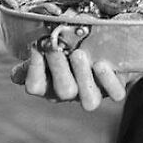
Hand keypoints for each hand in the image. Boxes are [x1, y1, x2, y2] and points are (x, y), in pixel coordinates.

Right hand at [10, 46, 142, 110]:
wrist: (111, 44)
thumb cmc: (76, 43)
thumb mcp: (57, 43)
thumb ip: (41, 49)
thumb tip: (26, 55)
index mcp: (52, 84)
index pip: (35, 86)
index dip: (33, 69)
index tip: (37, 45)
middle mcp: (72, 93)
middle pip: (62, 91)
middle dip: (58, 68)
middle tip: (56, 47)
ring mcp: (95, 92)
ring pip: (89, 100)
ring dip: (82, 76)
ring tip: (78, 54)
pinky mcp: (116, 88)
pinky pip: (115, 93)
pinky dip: (108, 80)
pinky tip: (101, 64)